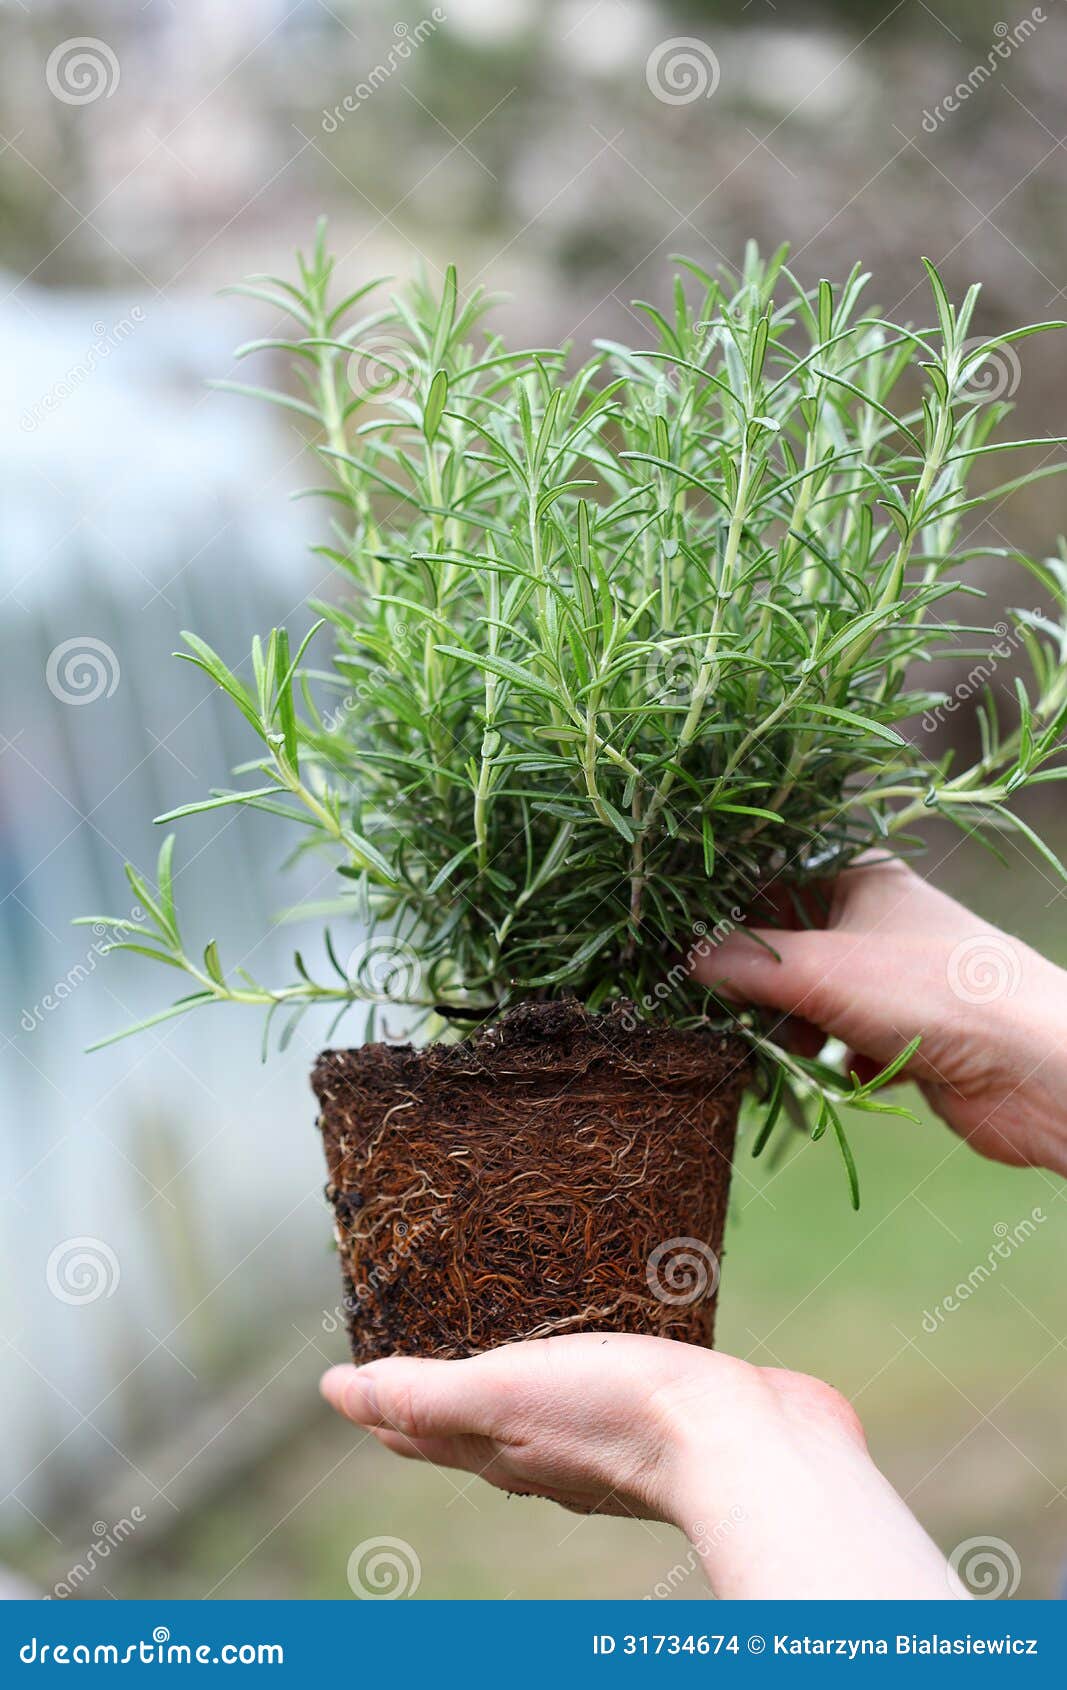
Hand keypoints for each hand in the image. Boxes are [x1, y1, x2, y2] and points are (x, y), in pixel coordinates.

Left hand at [321, 1333, 966, 1598]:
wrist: (748, 1447)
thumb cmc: (618, 1418)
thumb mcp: (503, 1394)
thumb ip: (424, 1396)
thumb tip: (339, 1395)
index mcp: (502, 1448)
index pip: (420, 1429)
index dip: (383, 1401)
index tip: (353, 1366)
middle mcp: (548, 1448)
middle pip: (472, 1419)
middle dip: (438, 1383)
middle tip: (412, 1333)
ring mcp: (607, 1431)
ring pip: (540, 1397)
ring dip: (514, 1368)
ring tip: (500, 1323)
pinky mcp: (664, 1404)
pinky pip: (607, 1373)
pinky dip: (584, 1354)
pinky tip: (601, 1329)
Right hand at [693, 855, 1066, 1175]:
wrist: (1033, 1069)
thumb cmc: (930, 993)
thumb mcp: (818, 969)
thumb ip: (742, 962)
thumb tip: (682, 958)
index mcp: (859, 873)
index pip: (770, 872)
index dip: (725, 904)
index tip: (682, 937)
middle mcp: (876, 916)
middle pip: (785, 940)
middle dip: (755, 980)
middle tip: (731, 1009)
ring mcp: (892, 975)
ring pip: (810, 995)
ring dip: (789, 1026)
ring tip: (792, 1049)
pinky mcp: (905, 1030)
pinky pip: (840, 1038)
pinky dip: (830, 1058)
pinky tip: (840, 1072)